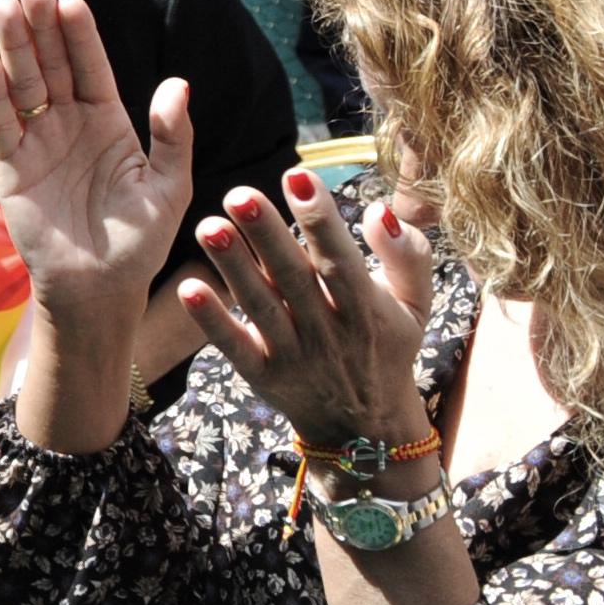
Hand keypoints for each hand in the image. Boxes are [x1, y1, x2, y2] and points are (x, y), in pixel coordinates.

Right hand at [0, 0, 189, 330]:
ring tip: (3, 6)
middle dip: (39, 26)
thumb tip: (178, 84)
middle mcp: (69, 123)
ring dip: (11, 45)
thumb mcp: (170, 188)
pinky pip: (2, 124)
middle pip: (50, 63)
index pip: (90, 66)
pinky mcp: (12, 168)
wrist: (99, 290)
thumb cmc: (140, 242)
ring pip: (22, 83)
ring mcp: (38, 143)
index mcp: (108, 121)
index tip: (70, 1)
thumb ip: (173, 137)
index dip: (79, 34)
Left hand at [180, 170, 437, 454]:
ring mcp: (293, 356)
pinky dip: (212, 321)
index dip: (320, 219)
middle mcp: (329, 333)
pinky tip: (187, 288)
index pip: (341, 259)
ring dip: (233, 268)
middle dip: (267, 235)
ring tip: (209, 226)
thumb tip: (380, 210)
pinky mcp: (262, 376)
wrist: (366, 429)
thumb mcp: (415, 306)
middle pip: (293, 278)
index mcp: (367, 310)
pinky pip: (234, 347)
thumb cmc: (387, 347)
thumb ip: (408, 255)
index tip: (297, 175)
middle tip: (239, 193)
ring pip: (260, 306)